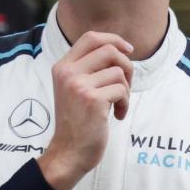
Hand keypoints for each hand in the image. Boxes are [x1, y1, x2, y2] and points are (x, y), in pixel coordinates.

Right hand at [38, 31, 133, 189]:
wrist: (69, 152)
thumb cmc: (78, 121)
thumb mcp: (75, 88)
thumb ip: (89, 69)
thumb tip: (121, 49)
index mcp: (62, 67)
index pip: (90, 38)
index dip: (113, 39)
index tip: (128, 50)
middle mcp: (68, 73)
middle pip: (109, 50)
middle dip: (126, 65)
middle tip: (126, 85)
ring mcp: (79, 85)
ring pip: (118, 71)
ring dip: (126, 89)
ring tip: (118, 104)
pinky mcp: (93, 100)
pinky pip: (122, 90)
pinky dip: (125, 103)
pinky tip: (117, 115)